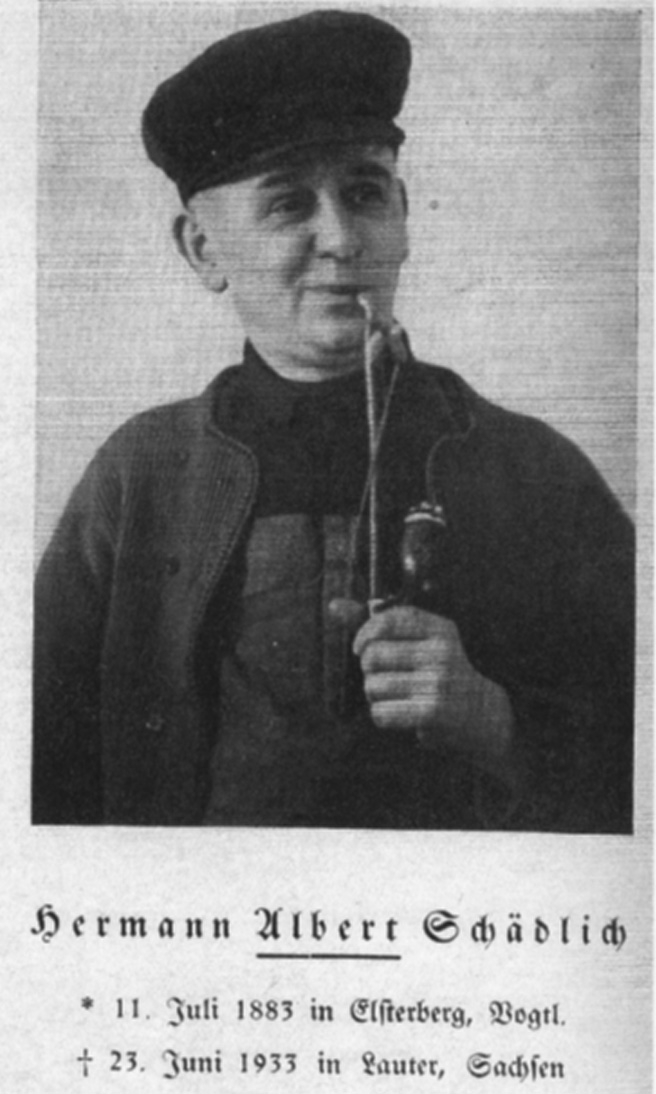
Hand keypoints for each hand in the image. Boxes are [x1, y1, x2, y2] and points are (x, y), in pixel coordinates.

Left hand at [351, 604, 513, 758]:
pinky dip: (383, 716)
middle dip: (370, 670)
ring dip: (376, 696)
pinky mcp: (432, 713)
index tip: (362, 647)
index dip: (365, 633)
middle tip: (387, 677)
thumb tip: (335, 605)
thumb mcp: (419, 642)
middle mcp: (442, 652)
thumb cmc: (439, 674)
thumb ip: (378, 624)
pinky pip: (381, 712)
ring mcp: (438, 683)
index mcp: (441, 629)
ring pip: (373, 686)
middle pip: (372, 655)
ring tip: (398, 697)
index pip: (388, 618)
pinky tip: (401, 714)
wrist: (482, 716)